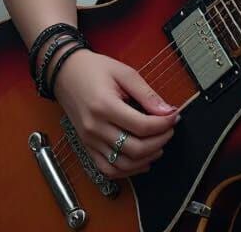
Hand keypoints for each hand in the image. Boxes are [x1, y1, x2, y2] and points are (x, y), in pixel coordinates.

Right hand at [52, 49, 180, 179]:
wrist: (65, 73)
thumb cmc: (95, 69)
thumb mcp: (124, 73)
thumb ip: (146, 94)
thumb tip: (168, 111)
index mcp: (105, 106)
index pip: (141, 126)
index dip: (163, 124)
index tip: (175, 116)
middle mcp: (95, 128)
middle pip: (134, 149)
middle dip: (159, 142)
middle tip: (170, 130)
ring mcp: (89, 141)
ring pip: (122, 164)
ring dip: (146, 159)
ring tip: (160, 145)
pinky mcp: (86, 147)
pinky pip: (108, 169)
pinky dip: (127, 170)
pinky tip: (142, 161)